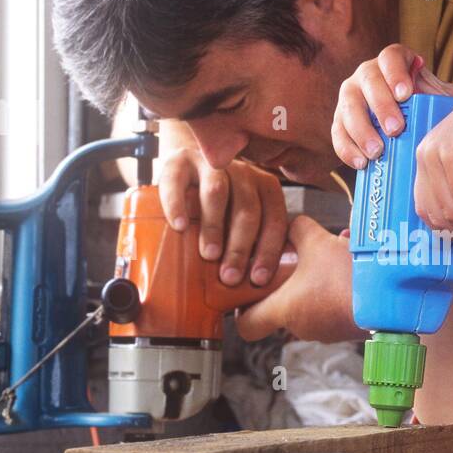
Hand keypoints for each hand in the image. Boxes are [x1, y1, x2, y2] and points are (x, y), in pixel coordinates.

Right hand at [158, 146, 287, 285]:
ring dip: (214, 226)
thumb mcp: (240, 217)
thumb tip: (252, 290)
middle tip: (229, 276)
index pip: (275, 220)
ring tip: (209, 255)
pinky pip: (177, 182)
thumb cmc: (220, 203)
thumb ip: (250, 242)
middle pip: (247, 210)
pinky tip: (179, 226)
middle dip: (240, 247)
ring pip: (217, 192)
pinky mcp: (179, 162)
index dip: (268, 251)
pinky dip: (177, 204)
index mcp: (265, 188)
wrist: (187, 165)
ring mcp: (211, 165)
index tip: (257, 279)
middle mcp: (243, 172)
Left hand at [234, 215, 360, 342]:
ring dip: (313, 287)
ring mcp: (325, 332)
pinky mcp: (346, 329)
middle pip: (279, 313)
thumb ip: (297, 230)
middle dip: (284, 289)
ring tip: (327, 262)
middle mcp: (300, 327)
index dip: (242, 310)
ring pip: (308, 309)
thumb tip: (289, 224)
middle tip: (292, 265)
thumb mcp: (317, 242)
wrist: (388, 298)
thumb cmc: (346, 275)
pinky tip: (347, 270)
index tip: (249, 291)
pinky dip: (334, 292)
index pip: (245, 326)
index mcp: (283, 310)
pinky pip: (332, 310)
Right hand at [331, 44, 452, 168]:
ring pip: (348, 107)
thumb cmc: (431, 109)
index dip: (395, 72)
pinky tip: (362, 163)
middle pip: (368, 82)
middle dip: (380, 105)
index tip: (405, 94)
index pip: (390, 57)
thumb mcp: (445, 100)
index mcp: (393, 63)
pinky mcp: (341, 122)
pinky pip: (338, 133)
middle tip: (395, 129)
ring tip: (377, 152)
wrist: (410, 128)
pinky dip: (347, 149)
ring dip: (361, 130)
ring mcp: (351, 98)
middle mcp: (368, 75)